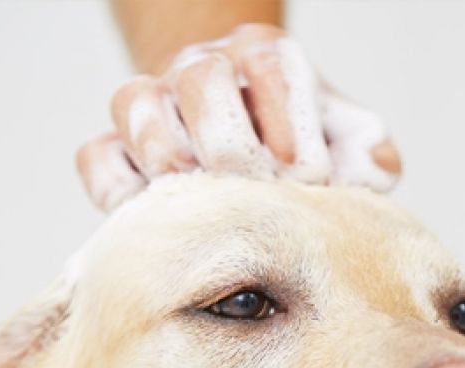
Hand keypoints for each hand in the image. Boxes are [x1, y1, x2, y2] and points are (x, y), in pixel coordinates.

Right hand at [77, 24, 401, 211]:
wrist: (246, 158)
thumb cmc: (300, 154)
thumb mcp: (346, 147)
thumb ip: (367, 154)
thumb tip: (367, 175)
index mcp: (262, 55)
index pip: (269, 63)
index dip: (290, 129)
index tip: (307, 181)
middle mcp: (200, 66)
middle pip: (199, 78)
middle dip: (234, 148)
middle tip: (254, 193)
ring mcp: (150, 102)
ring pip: (136, 104)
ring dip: (175, 163)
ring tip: (208, 204)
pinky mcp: (113, 148)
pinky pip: (96, 158)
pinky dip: (121, 192)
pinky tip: (159, 215)